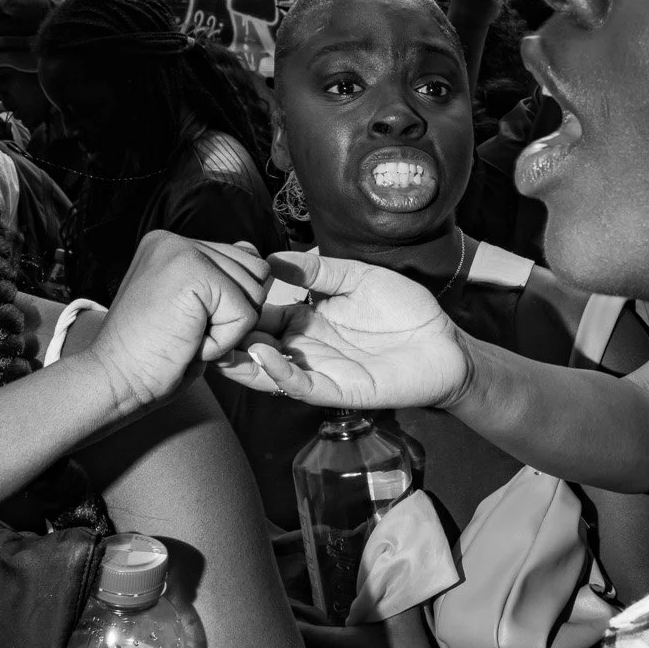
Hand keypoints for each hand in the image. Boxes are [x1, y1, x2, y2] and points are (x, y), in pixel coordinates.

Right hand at [86, 233, 271, 413]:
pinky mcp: (192, 272)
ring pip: (255, 293)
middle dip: (233, 315)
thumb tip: (253, 248)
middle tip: (184, 331)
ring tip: (184, 335)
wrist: (115, 380)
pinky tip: (186, 342)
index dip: (229, 306)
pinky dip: (223, 342)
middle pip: (257, 273)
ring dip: (227, 329)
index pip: (244, 262)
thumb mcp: (192, 309)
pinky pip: (245, 314)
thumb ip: (221, 276)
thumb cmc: (151, 355)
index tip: (183, 322)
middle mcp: (174, 239)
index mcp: (172, 245)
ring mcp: (181, 251)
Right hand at [219, 253, 470, 410]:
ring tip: (221, 345)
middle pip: (258, 346)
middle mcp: (306, 346)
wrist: (444, 343)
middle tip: (203, 325)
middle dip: (230, 339)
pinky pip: (302, 386)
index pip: (263, 314)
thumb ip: (319, 270)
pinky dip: (279, 374)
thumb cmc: (405, 311)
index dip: (240, 307)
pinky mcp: (339, 390)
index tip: (214, 293)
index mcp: (307, 318)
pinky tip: (263, 355)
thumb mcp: (358, 277)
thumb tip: (275, 257)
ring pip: (270, 372)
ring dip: (244, 362)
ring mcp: (320, 369)